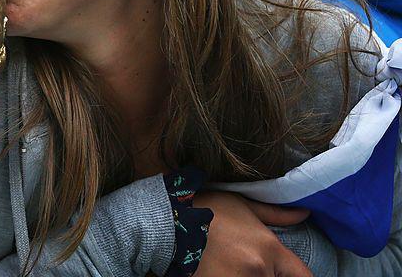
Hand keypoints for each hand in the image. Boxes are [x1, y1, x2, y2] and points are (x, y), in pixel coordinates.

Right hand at [193, 191, 311, 276]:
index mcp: (269, 248)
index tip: (282, 273)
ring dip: (246, 276)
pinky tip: (220, 270)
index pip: (303, 276)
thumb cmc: (205, 208)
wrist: (168, 220)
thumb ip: (276, 214)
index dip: (294, 276)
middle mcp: (259, 269)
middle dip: (265, 274)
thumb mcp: (242, 204)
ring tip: (230, 266)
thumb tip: (304, 213)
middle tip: (245, 263)